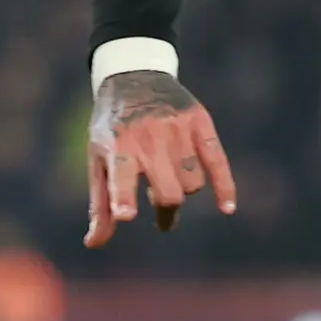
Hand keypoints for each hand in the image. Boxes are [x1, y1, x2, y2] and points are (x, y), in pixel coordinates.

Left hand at [83, 68, 238, 250]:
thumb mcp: (98, 159)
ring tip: (169, 181)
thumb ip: (100, 203)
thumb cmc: (111, 127)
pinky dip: (224, 186)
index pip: (122, 175)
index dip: (123, 197)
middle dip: (166, 211)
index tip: (126, 215)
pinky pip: (218, 160)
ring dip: (183, 191)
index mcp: (118, 145)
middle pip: (169, 192)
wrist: (135, 75)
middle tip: (160, 213)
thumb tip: (94, 245)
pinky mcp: (200, 122)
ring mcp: (177, 129)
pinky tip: (227, 208)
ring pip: (192, 182)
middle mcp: (149, 137)